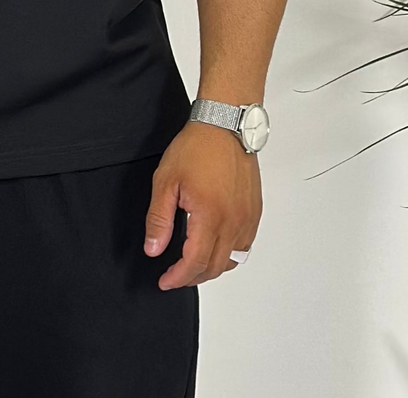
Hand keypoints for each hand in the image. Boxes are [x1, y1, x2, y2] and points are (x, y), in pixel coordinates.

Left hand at [143, 120, 261, 288]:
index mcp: (209, 216)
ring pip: (232, 261)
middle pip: (214, 267)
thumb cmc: (197, 147)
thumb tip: (153, 248)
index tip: (165, 281)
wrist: (224, 126)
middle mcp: (233, 222)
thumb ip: (159, 219)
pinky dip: (229, 254)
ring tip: (192, 263)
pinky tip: (214, 246)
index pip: (194, 262)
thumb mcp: (166, 181)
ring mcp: (246, 218)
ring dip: (211, 268)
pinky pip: (244, 245)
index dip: (177, 277)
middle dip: (192, 277)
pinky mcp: (254, 212)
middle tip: (175, 275)